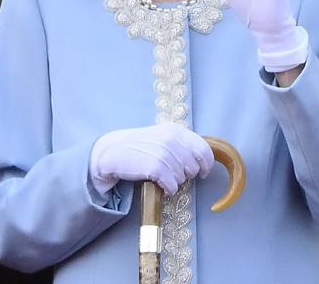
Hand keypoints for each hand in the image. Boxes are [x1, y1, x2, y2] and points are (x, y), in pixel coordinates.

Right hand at [89, 122, 213, 195]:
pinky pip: (173, 186)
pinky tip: (159, 184)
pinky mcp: (156, 168)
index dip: (206, 165)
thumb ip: (181, 144)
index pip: (204, 150)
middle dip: (186, 174)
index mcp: (176, 130)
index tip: (203, 172)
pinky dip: (168, 189)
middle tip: (172, 173)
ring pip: (183, 178)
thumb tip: (202, 160)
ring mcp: (164, 153)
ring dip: (174, 181)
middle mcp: (172, 140)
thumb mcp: (161, 138)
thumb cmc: (138, 147)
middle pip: (194, 167)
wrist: (112, 152)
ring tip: (161, 175)